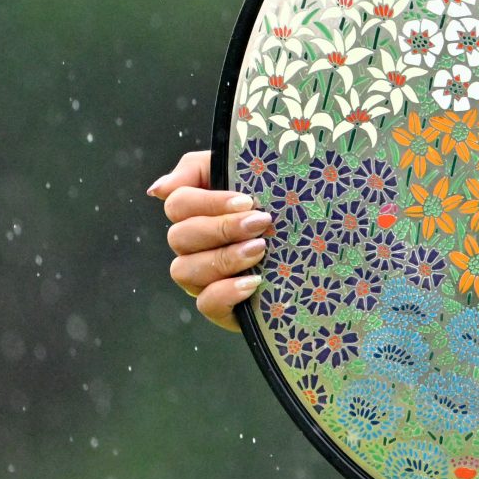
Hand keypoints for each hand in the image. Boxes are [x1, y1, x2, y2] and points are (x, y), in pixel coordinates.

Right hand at [147, 149, 270, 331]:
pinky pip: (205, 303)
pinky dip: (225, 292)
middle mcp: (193, 247)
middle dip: (221, 228)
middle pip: (179, 236)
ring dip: (223, 258)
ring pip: (184, 270)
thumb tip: (159, 190)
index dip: (207, 202)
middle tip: (261, 222)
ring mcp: (203, 278)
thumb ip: (200, 170)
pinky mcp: (222, 307)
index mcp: (197, 213)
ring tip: (260, 250)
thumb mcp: (247, 175)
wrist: (319, 249)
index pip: (178, 204)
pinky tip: (253, 282)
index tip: (246, 200)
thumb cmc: (279, 205)